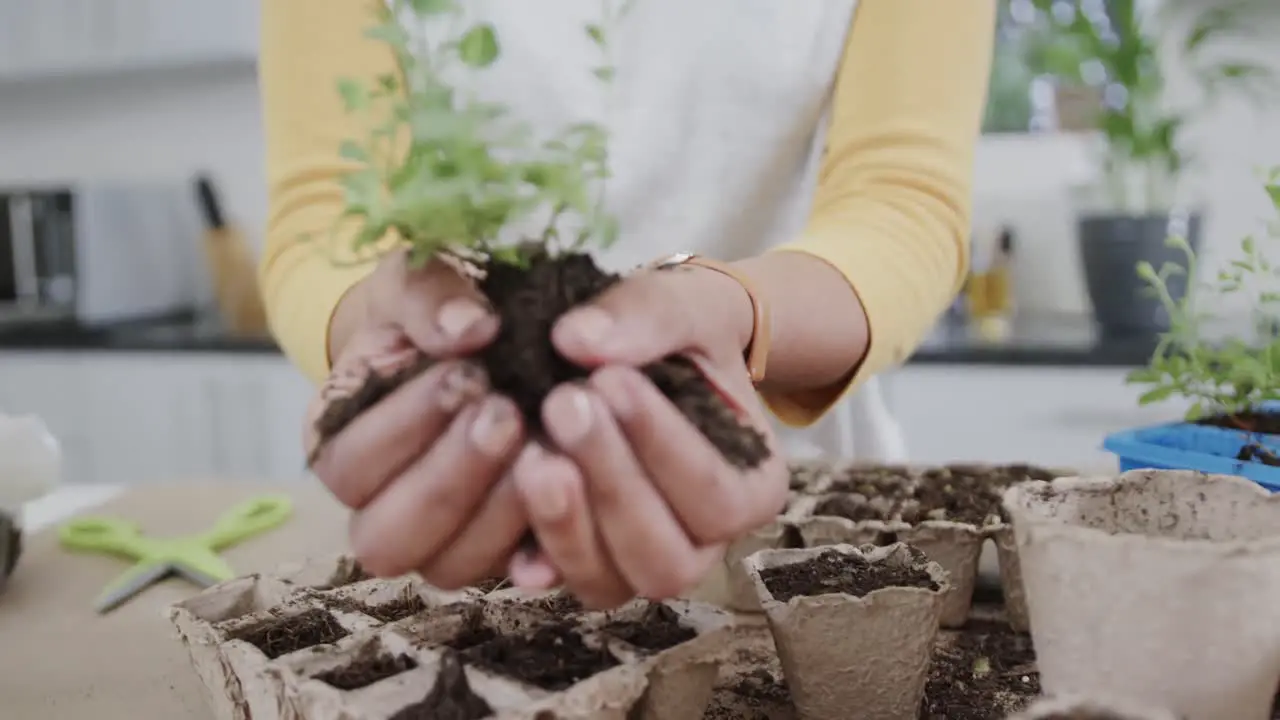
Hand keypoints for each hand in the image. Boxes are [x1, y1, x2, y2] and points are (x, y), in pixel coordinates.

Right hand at [303, 251, 527, 588]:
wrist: (488, 330)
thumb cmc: (440, 305)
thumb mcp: (425, 277)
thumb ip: (435, 298)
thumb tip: (470, 327)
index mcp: (340, 439)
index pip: (348, 462)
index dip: (404, 427)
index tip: (468, 374)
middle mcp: (380, 504)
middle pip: (386, 537)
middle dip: (449, 479)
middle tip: (507, 415)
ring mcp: (442, 538)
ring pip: (450, 566)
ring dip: (498, 515)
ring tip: (546, 445)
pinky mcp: (502, 550)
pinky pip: (515, 572)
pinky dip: (543, 546)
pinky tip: (574, 498)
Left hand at [506, 265, 789, 607]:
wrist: (655, 348)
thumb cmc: (682, 333)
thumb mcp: (682, 306)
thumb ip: (646, 317)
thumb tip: (576, 338)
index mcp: (751, 489)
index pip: (716, 495)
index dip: (661, 444)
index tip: (610, 378)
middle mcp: (702, 544)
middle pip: (665, 559)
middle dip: (611, 484)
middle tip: (562, 403)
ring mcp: (637, 563)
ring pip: (608, 582)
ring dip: (564, 522)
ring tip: (528, 450)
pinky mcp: (580, 563)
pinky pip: (555, 577)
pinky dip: (526, 543)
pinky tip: (504, 493)